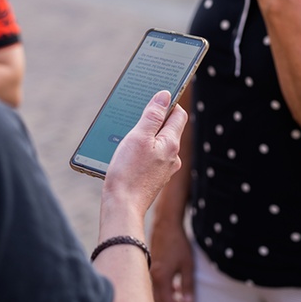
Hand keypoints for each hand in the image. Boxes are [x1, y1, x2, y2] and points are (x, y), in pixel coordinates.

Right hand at [103, 91, 186, 214]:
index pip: (178, 114)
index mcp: (171, 143)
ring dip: (145, 136)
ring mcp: (164, 169)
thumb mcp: (138, 137)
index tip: (156, 95)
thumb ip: (153, 115)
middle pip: (167, 129)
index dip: (169, 102)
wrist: (122, 206)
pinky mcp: (153, 178)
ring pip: (157, 144)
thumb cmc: (128, 171)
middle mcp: (172, 157)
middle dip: (153, 119)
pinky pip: (150, 157)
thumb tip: (165, 95)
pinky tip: (126, 154)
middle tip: (136, 113)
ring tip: (126, 135)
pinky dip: (140, 151)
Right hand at [151, 225, 194, 301]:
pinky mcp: (149, 264)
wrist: (166, 224)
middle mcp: (152, 275)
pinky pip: (153, 282)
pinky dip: (163, 288)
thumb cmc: (178, 243)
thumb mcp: (187, 265)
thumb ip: (187, 286)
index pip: (167, 301)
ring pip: (155, 291)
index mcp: (161, 276)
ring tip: (179, 296)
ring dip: (166, 297)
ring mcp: (149, 269)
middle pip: (158, 299)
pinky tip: (173, 285)